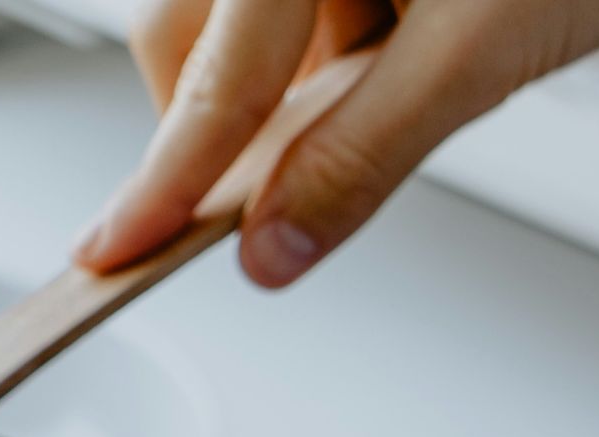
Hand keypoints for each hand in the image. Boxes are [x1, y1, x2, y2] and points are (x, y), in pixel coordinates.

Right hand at [75, 0, 598, 285]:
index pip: (214, 80)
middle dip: (227, 118)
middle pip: (187, 37)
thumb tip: (271, 246)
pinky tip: (408, 35)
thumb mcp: (485, 49)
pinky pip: (292, 7)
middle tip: (279, 179)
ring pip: (237, 25)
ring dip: (291, 79)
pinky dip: (333, 45)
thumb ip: (364, 154)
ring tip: (403, 65)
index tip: (113, 250)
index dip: (164, 181)